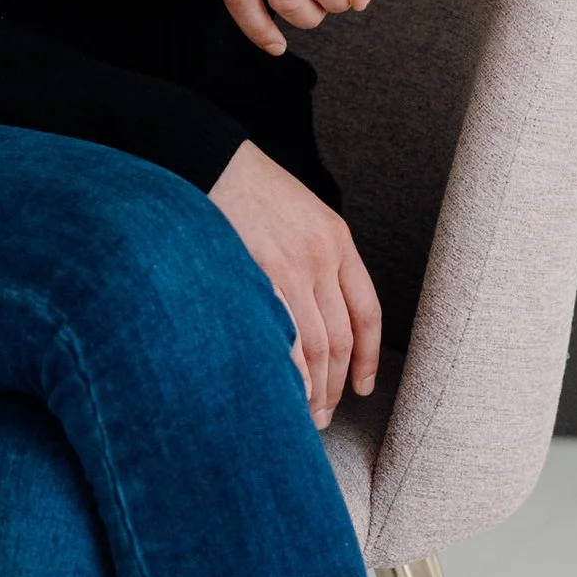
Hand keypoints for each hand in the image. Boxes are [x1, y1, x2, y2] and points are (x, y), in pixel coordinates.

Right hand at [207, 140, 381, 427]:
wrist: (209, 161)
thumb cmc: (245, 190)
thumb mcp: (296, 213)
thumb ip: (311, 257)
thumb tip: (311, 312)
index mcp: (336, 239)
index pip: (366, 311)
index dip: (368, 356)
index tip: (361, 386)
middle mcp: (322, 257)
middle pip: (341, 338)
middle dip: (335, 385)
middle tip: (323, 415)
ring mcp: (292, 268)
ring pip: (316, 346)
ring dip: (314, 388)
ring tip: (304, 416)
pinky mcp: (261, 275)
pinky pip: (284, 338)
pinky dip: (288, 373)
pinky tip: (282, 392)